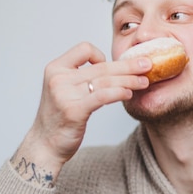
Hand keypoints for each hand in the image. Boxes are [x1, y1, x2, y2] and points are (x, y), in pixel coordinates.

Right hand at [12, 42, 151, 180]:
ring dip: (129, 80)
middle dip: (128, 66)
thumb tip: (114, 69)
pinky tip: (129, 94)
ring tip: (144, 82)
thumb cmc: (59, 118)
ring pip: (105, 81)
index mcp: (55, 68)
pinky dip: (119, 93)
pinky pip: (102, 96)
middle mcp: (58, 78)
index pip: (84, 49)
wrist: (45, 145)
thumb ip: (81, 77)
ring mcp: (64, 94)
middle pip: (101, 67)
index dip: (101, 55)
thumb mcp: (64, 90)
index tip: (109, 67)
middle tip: (147, 65)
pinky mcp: (74, 111)